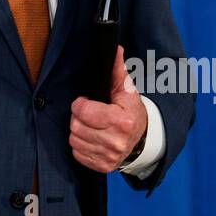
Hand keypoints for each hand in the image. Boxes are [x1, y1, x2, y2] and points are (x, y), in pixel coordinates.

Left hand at [69, 45, 146, 172]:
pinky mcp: (103, 167)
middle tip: (89, 114)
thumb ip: (117, 70)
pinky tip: (91, 138)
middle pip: (76, 126)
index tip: (87, 102)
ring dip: (78, 131)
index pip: (84, 112)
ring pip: (74, 140)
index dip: (81, 104)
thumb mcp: (126, 90)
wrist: (141, 139)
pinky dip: (80, 145)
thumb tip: (115, 48)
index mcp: (122, 121)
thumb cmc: (130, 111)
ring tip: (90, 125)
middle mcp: (116, 142)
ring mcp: (109, 156)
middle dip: (79, 117)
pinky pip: (77, 153)